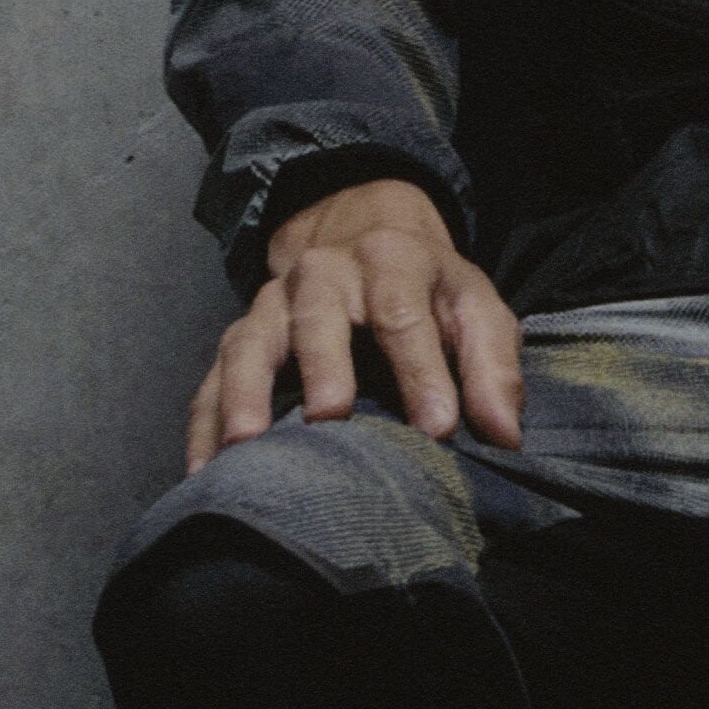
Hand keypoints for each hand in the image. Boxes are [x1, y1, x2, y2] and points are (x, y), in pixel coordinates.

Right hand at [184, 178, 523, 472]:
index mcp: (390, 262)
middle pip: (318, 319)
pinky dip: (205, 425)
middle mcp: (322, 276)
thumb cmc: (429, 290)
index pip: (403, 315)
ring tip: (246, 448)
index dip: (421, 372)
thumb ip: (494, 369)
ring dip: (245, 394)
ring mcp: (272, 306)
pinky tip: (205, 473)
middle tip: (329, 416)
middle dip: (323, 365)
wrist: (366, 236)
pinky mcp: (241, 340)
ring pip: (251, 344)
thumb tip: (504, 437)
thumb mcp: (477, 309)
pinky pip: (211, 380)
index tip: (438, 429)